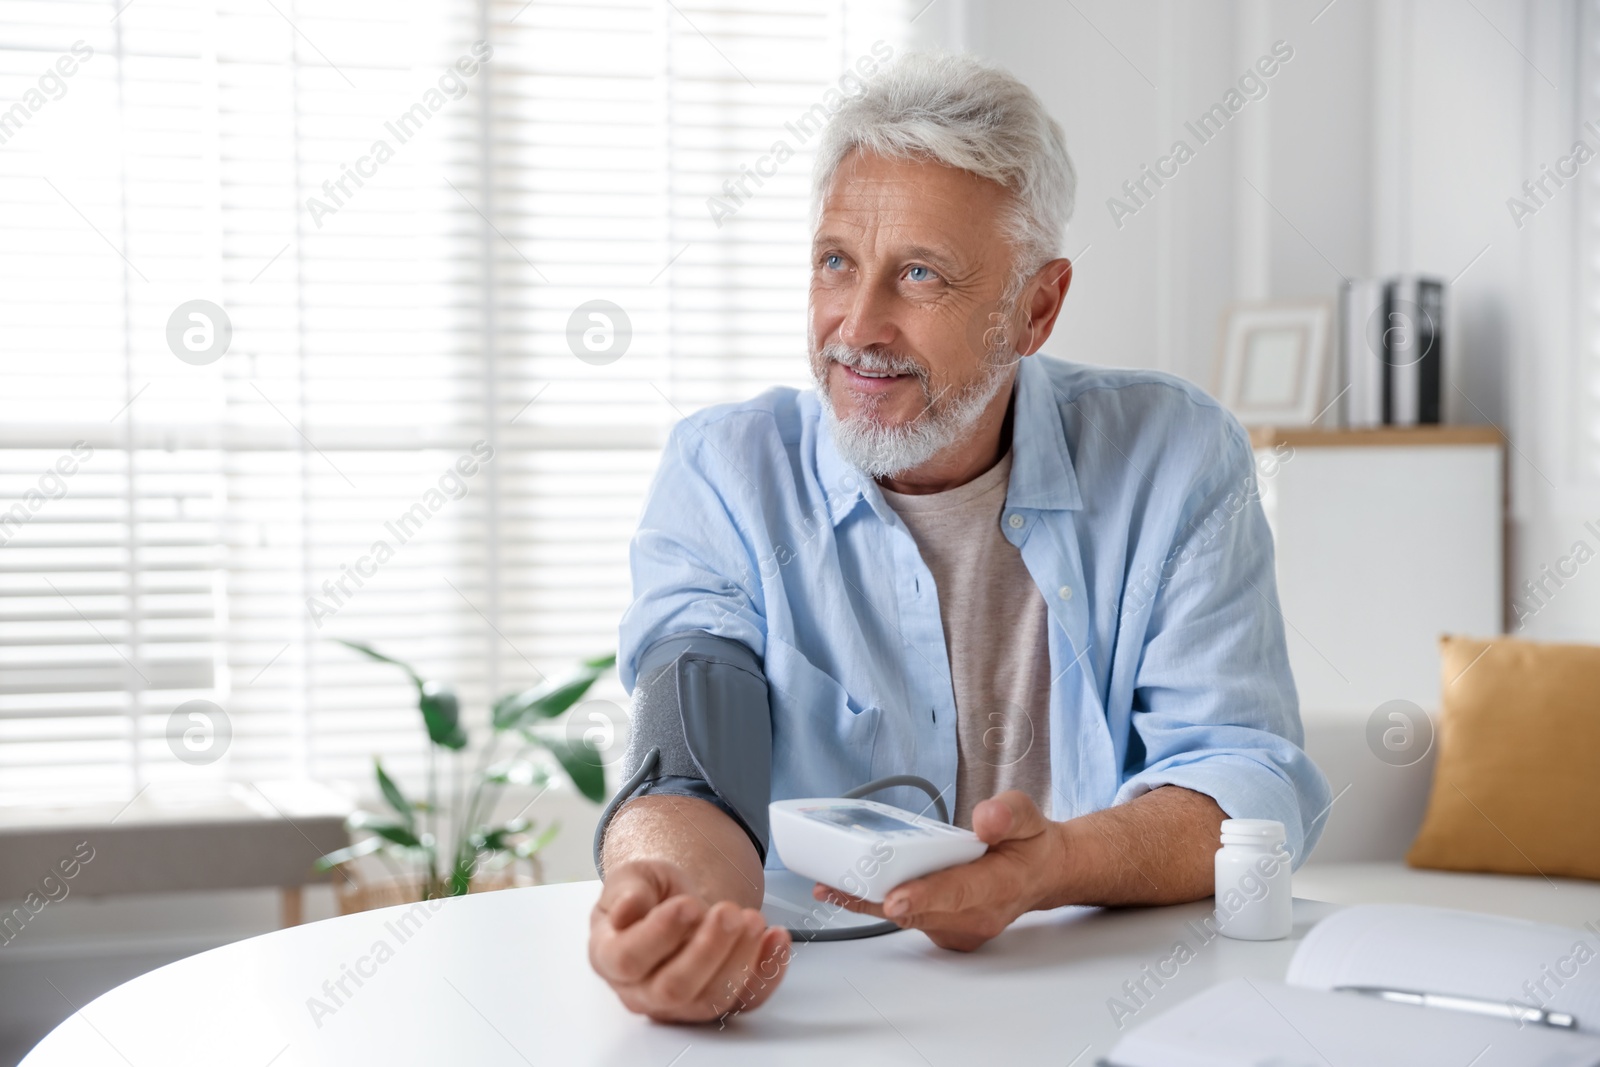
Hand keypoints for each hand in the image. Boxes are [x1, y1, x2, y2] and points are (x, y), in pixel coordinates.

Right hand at [589, 858, 791, 1021]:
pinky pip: (746, 999)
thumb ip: (627, 890)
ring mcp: (682, 1003)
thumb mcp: (632, 878)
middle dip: (708, 949)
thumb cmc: (648, 896)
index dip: (659, 934)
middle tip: (730, 913)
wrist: (676, 905)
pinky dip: (768, 971)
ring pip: (712, 999)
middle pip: (674, 988)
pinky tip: (776, 939)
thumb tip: (627, 909)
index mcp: (610, 958)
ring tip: (754, 919)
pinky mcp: (719, 1001)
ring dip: (740, 959)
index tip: (686, 904)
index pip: (629, 960)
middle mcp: (643, 990)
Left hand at [813, 791, 1062, 950]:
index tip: (895, 898)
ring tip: (829, 884)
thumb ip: (1008, 814)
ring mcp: (961, 929)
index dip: (925, 896)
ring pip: (908, 918)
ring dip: (869, 902)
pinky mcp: (946, 932)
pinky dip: (879, 904)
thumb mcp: (1027, 816)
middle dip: (876, 898)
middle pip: (920, 910)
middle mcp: (978, 915)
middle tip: (834, 884)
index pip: (959, 892)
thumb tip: (985, 819)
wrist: (1040, 875)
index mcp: (999, 885)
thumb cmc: (1029, 845)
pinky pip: (908, 920)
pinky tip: (851, 888)